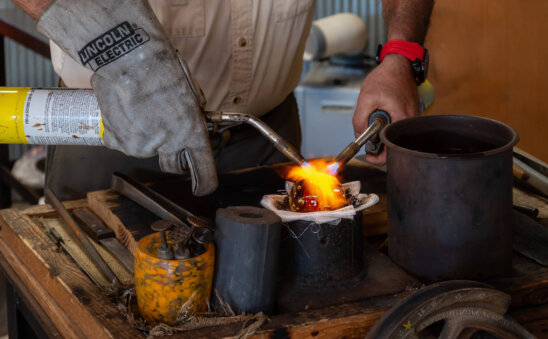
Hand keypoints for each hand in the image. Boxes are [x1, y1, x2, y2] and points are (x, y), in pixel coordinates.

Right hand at [36, 0, 217, 195]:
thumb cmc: (161, 71)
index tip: (202, 188)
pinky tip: (125, 109)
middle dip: (170, 154)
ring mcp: (141, 146)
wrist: (130, 59)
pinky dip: (123, 130)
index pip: (205, 172)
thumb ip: (191, 117)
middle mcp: (168, 145)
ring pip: (145, 148)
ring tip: (140, 107)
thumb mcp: (190, 95)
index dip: (205, 183)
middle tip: (163, 130)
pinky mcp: (118, 141)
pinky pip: (122, 142)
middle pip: (172, 164)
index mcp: (191, 134)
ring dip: (144, 134)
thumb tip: (190, 124)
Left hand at [352, 54, 419, 164]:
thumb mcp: (366, 99)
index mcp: (402, 120)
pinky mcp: (410, 115)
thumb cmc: (386, 77)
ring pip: (395, 136)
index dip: (379, 157)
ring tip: (374, 119)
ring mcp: (413, 118)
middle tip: (367, 136)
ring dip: (382, 133)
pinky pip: (398, 127)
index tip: (368, 155)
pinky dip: (387, 126)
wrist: (398, 64)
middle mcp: (411, 122)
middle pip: (394, 144)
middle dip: (379, 143)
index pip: (393, 149)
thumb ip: (359, 120)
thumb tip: (358, 135)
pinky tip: (381, 115)